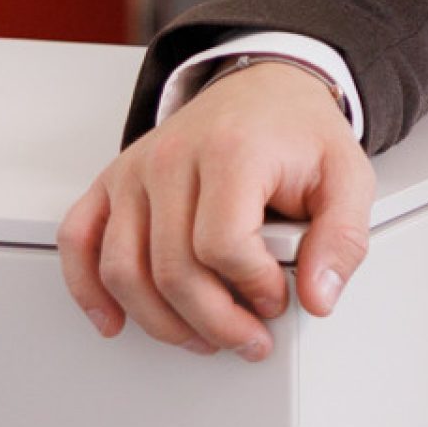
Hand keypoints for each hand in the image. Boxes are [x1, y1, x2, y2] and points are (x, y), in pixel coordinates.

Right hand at [58, 58, 374, 360]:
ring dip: (162, 321)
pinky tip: (114, 319)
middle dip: (214, 322)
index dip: (254, 288)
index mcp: (231, 152)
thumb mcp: (347, 176)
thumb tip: (320, 296)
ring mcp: (136, 170)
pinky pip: (80, 239)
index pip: (223, 245)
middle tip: (249, 338)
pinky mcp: (114, 181)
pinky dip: (88, 288)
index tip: (278, 298)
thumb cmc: (298, 132)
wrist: (265, 88)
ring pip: (124, 269)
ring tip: (202, 336)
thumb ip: (343, 238)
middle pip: (172, 270)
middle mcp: (173, 158)